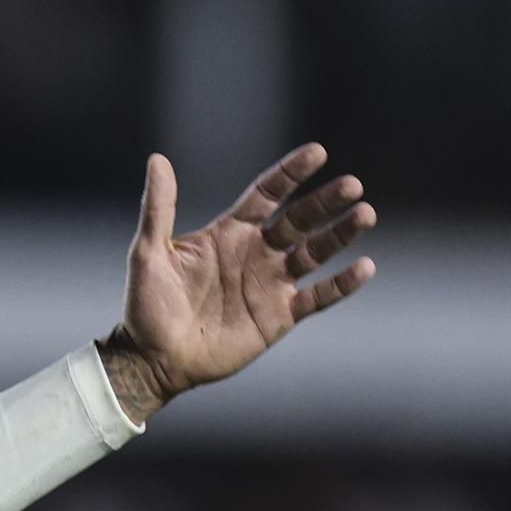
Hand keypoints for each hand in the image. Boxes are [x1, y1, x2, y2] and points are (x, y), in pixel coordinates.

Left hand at [102, 143, 376, 421]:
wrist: (152, 358)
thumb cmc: (146, 305)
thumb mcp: (148, 252)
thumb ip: (158, 208)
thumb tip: (157, 159)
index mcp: (229, 232)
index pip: (267, 193)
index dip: (291, 173)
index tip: (318, 152)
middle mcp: (256, 252)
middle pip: (299, 219)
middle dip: (325, 202)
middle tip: (352, 185)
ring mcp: (271, 283)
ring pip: (315, 252)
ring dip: (340, 235)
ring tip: (364, 215)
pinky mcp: (280, 315)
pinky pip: (318, 297)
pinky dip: (342, 284)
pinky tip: (364, 267)